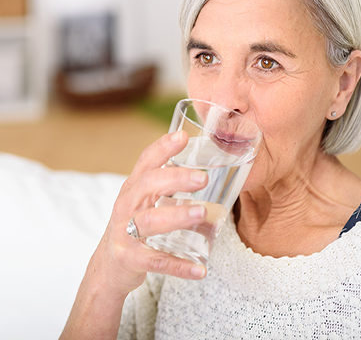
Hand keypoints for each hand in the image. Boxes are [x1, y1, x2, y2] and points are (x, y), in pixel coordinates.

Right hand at [90, 130, 208, 297]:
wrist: (108, 266)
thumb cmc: (134, 223)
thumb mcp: (145, 199)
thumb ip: (167, 183)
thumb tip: (207, 166)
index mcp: (134, 187)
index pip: (145, 161)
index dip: (162, 147)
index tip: (182, 136)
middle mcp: (126, 206)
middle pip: (147, 185)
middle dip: (174, 178)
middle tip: (202, 178)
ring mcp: (125, 233)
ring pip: (148, 221)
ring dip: (177, 216)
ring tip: (203, 213)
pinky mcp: (129, 259)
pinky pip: (155, 261)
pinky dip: (178, 266)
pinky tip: (200, 269)